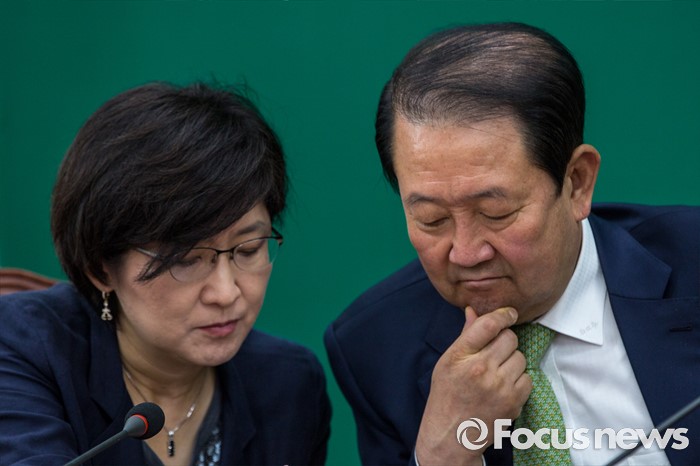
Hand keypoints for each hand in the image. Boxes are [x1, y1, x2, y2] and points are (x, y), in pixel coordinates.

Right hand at [415, 306, 531, 465]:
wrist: (451, 435)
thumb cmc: (447, 394)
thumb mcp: (447, 362)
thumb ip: (465, 336)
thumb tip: (474, 310)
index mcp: (460, 356)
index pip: (488, 325)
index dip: (503, 314)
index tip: (510, 313)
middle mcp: (480, 369)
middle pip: (509, 338)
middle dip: (504, 342)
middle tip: (494, 352)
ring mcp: (499, 386)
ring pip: (520, 357)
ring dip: (512, 361)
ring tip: (496, 372)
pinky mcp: (513, 402)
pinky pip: (527, 378)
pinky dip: (518, 380)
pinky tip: (503, 386)